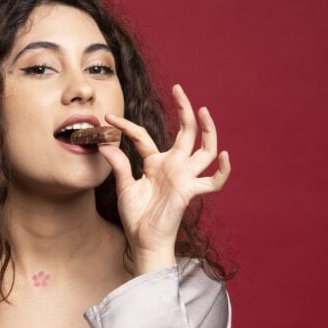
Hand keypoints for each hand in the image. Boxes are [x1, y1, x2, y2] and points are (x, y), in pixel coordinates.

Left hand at [98, 84, 230, 271]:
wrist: (143, 240)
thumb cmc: (136, 216)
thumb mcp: (124, 186)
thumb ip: (118, 164)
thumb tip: (102, 144)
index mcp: (156, 163)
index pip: (143, 137)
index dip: (125, 127)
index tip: (108, 118)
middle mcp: (174, 166)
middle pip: (185, 132)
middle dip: (184, 109)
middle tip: (179, 88)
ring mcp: (184, 177)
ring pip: (205, 149)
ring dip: (208, 130)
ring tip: (203, 110)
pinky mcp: (190, 191)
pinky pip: (213, 182)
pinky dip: (223, 170)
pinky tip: (224, 155)